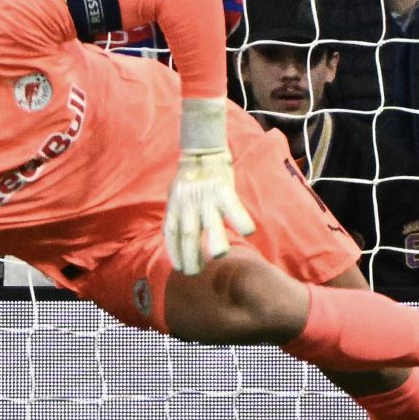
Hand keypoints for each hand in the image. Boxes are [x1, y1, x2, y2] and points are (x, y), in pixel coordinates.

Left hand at [163, 99, 255, 274]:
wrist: (202, 147)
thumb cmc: (191, 176)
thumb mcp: (177, 194)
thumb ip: (177, 214)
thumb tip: (174, 238)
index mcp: (176, 204)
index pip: (171, 233)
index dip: (174, 252)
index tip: (180, 268)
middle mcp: (188, 202)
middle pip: (188, 234)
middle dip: (190, 256)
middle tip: (195, 272)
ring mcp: (206, 196)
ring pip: (210, 223)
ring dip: (214, 242)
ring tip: (218, 256)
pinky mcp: (223, 188)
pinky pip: (233, 207)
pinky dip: (240, 219)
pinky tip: (247, 233)